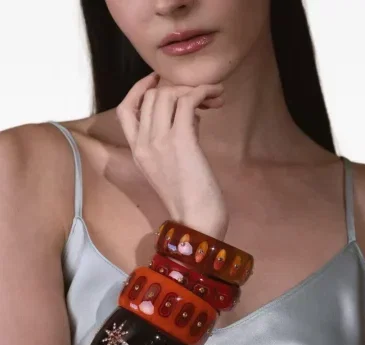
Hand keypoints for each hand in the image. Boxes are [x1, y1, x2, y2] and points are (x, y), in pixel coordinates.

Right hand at [117, 72, 228, 238]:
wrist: (197, 220)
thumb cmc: (191, 198)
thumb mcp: (172, 166)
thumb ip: (175, 137)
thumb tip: (191, 113)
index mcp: (137, 152)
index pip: (125, 110)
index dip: (139, 89)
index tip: (158, 80)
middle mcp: (143, 144)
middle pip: (150, 96)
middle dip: (175, 88)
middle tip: (200, 94)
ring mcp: (159, 141)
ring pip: (167, 94)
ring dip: (191, 88)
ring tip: (212, 97)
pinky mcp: (180, 140)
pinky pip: (187, 100)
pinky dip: (202, 92)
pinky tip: (215, 96)